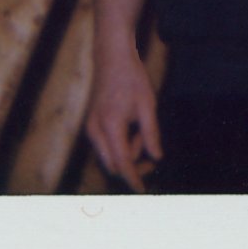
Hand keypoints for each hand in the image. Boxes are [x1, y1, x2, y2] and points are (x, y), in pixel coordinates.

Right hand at [85, 39, 162, 190]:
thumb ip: (151, 134)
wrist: (111, 57)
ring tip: (141, 129)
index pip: (122, 162)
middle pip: (114, 164)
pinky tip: (131, 128)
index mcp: (111, 125)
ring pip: (110, 156)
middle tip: (152, 154)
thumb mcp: (148, 105)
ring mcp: (90, 128)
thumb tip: (156, 158)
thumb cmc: (131, 78)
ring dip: (128, 152)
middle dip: (133, 164)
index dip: (133, 178)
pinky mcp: (91, 125)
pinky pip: (106, 146)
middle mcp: (95, 130)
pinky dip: (121, 144)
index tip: (142, 191)